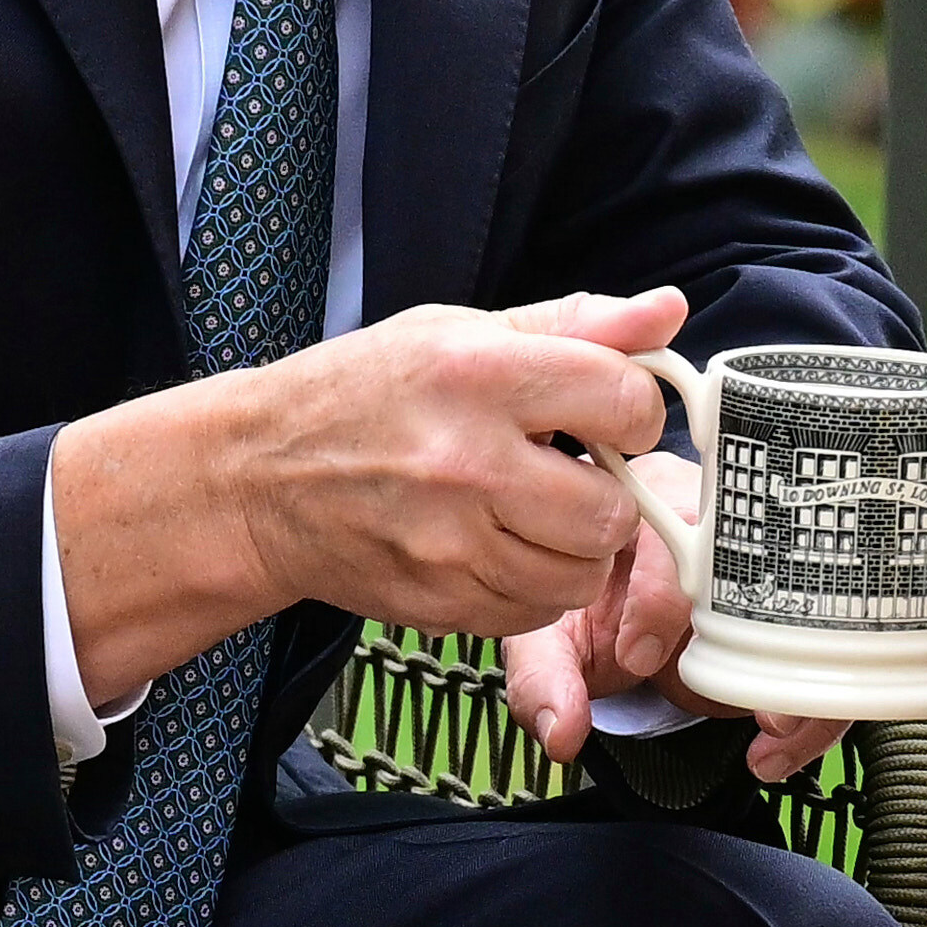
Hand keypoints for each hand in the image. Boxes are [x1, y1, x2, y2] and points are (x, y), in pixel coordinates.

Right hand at [58, 285, 685, 721]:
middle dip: (606, 496)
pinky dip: (533, 588)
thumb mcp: (457, 332)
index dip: (632, 414)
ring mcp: (450, 542)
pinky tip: (497, 549)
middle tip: (569, 476)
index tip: (605, 419)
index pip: (624, 403)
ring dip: (574, 549)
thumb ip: (573, 325)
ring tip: (531, 514)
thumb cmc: (363, 394)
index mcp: (478, 374)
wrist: (259, 478)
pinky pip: (535, 613)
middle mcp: (466, 461)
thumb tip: (667, 314)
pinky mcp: (439, 601)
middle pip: (611, 511)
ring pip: (581, 574)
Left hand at [493, 478, 830, 783]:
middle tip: (734, 695)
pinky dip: (815, 702)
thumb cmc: (589, 608)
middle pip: (761, 557)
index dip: (658, 599)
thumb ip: (545, 682)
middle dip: (756, 628)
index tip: (637, 656)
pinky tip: (778, 743)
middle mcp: (721, 520)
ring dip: (802, 671)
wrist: (624, 619)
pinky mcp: (799, 614)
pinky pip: (828, 652)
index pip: (672, 533)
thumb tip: (563, 732)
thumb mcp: (553, 641)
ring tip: (771, 729)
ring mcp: (771, 563)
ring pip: (810, 606)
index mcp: (650, 503)